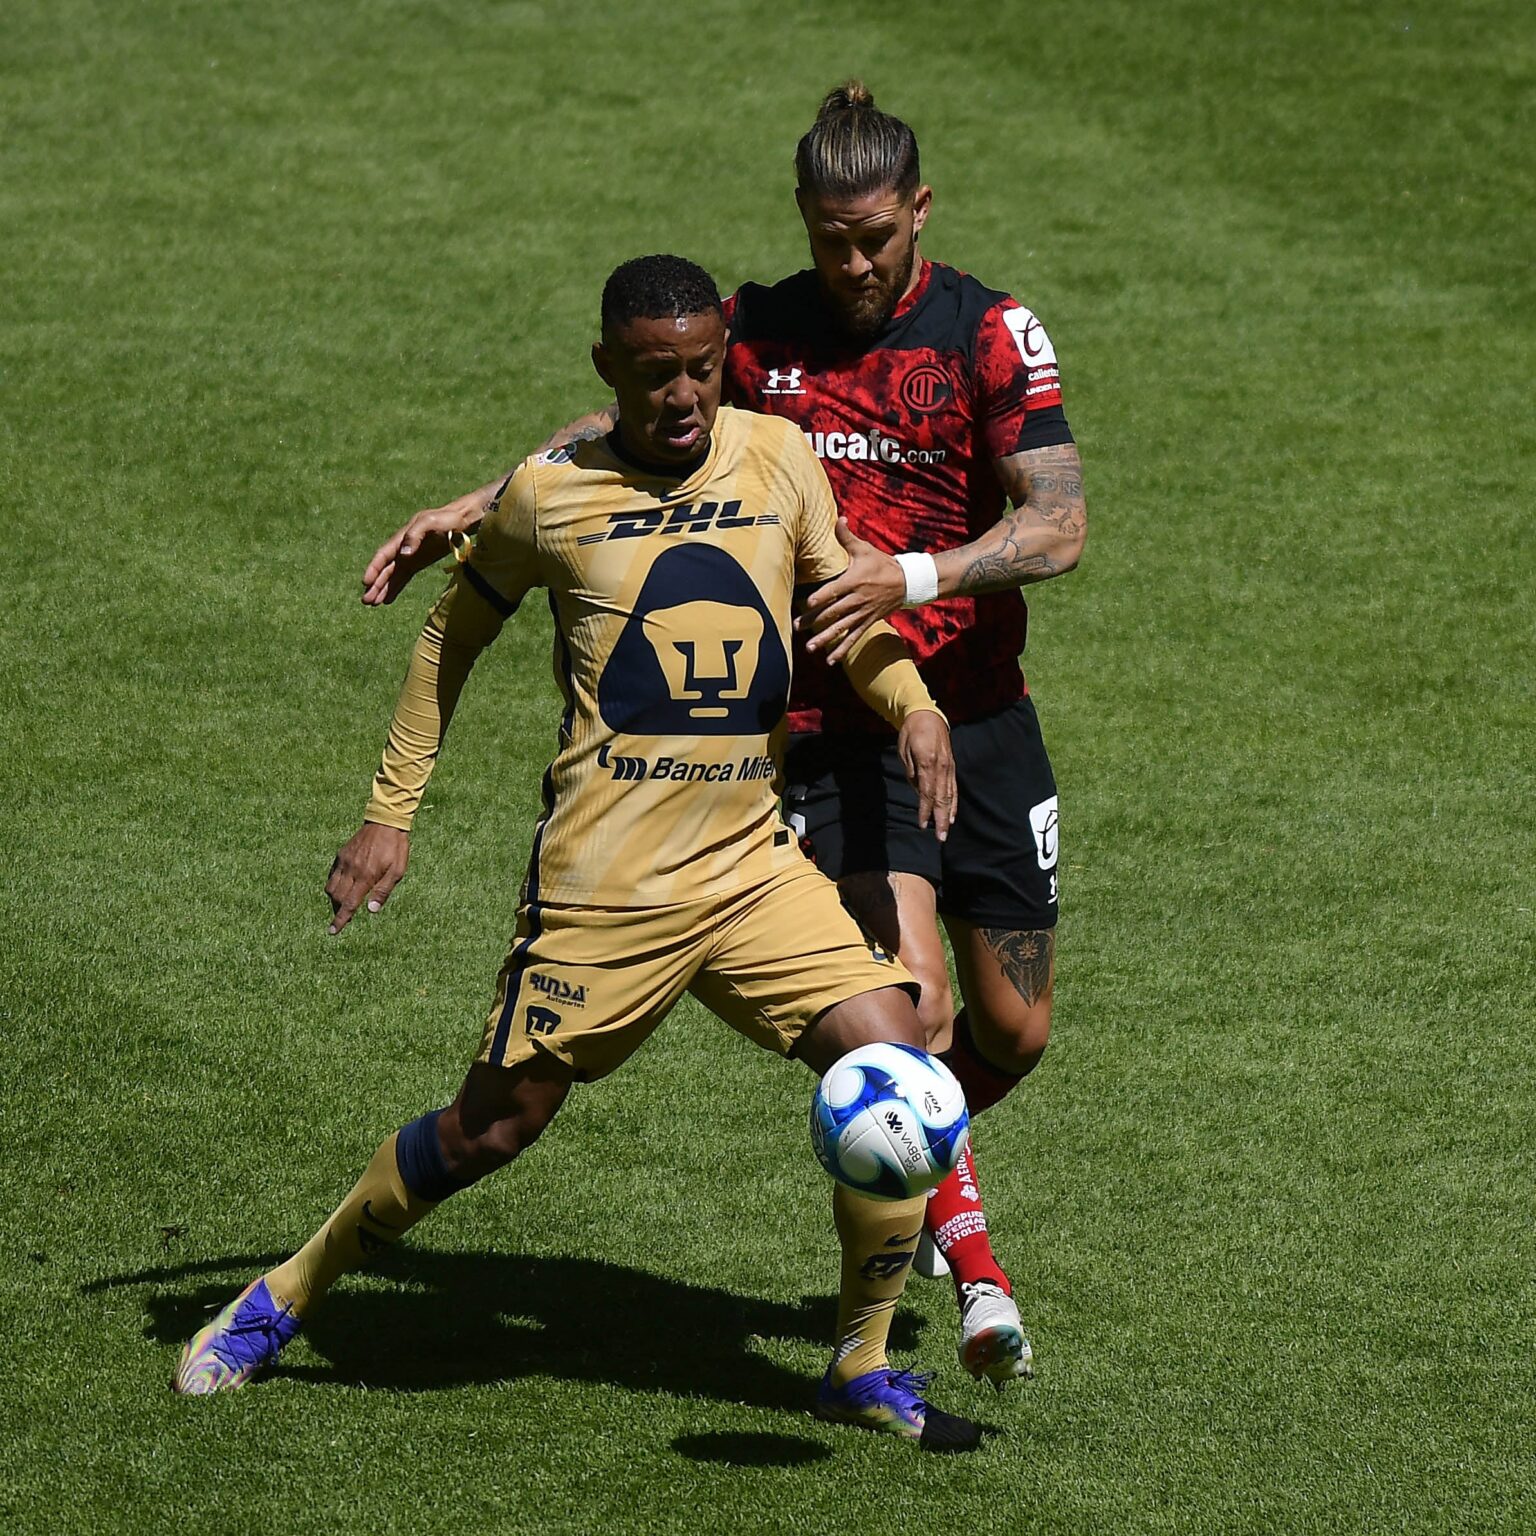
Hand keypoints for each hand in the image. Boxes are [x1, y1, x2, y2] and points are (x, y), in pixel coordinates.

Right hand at [326, 822, 409, 933]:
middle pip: (337, 898)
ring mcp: (344, 861)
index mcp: (366, 876)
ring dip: (335, 899)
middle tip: (345, 916)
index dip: (340, 920)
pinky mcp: (341, 854)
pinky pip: (332, 874)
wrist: (385, 822)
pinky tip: (343, 886)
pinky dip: (333, 884)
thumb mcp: (397, 871)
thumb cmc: (395, 848)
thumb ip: (383, 891)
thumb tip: (371, 910)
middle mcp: (351, 870)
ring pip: (331, 887)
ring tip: (344, 902)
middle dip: (338, 910)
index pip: (349, 904)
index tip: (333, 931)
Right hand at [361, 489, 489, 606]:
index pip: (383, 556)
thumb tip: (403, 554)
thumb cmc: (446, 519)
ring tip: (373, 604)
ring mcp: (410, 557)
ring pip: (392, 576)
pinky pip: (403, 578)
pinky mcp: (418, 563)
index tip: (366, 582)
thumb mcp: (430, 523)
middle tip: (366, 601)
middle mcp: (402, 548)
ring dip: (382, 589)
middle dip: (375, 585)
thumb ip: (415, 535)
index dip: (373, 569)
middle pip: (385, 570)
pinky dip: (395, 588)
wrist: (462, 521)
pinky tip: (388, 600)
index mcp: (402, 537)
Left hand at [797, 519, 907, 663]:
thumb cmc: (881, 564)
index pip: (835, 590)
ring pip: (842, 628)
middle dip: (816, 620)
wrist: (907, 582)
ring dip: (825, 639)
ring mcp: (863, 613)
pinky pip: (854, 637)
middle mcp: (858, 599)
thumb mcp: (865, 549)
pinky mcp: (868, 622)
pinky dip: (843, 649)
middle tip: (798, 627)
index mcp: (855, 580)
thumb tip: (839, 518)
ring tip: (810, 648)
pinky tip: (831, 661)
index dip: (822, 596)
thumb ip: (847, 537)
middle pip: (834, 611)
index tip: (808, 603)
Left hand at [897, 710, 956, 842]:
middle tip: (941, 838)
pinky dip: (953, 803)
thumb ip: (911, 772)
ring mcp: (949, 767)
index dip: (925, 811)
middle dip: (940, 819)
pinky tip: (951, 814)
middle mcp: (941, 766)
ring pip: (949, 795)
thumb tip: (918, 791)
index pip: (926, 792)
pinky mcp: (952, 767)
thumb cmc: (911, 733)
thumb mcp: (904, 750)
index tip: (923, 825)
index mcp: (928, 762)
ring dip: (948, 814)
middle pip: (941, 798)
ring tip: (946, 830)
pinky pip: (954, 788)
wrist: (928, 715)